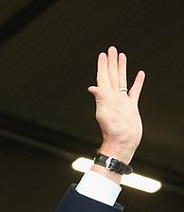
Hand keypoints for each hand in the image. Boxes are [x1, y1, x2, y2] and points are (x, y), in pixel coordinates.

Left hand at [88, 46, 144, 169]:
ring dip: (121, 68)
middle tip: (112, 49)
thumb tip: (92, 87)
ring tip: (122, 56)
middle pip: (112, 75)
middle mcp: (113, 97)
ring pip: (122, 79)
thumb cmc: (112, 131)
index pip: (103, 77)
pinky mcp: (131, 106)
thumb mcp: (103, 114)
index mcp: (106, 97)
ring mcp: (122, 101)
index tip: (103, 54)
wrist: (122, 142)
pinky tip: (139, 74)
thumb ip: (99, 99)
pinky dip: (137, 82)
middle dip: (111, 62)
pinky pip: (134, 91)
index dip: (102, 66)